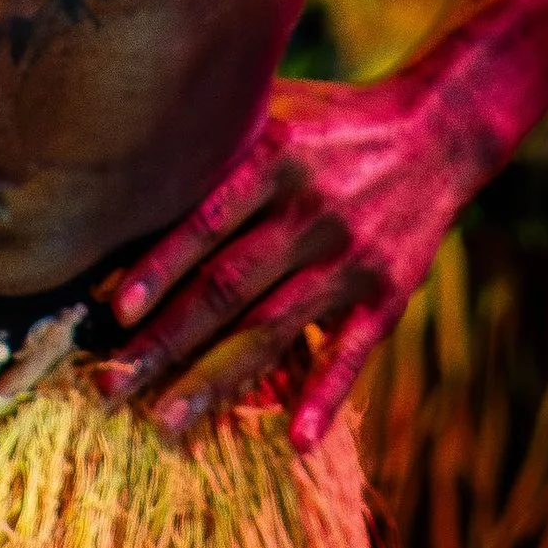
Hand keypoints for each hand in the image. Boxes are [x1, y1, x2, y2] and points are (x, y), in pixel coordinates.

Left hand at [92, 74, 466, 453]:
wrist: (438, 133)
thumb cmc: (331, 120)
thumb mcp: (274, 106)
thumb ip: (215, 138)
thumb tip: (127, 161)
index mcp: (275, 157)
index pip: (207, 221)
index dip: (160, 266)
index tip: (114, 310)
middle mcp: (311, 211)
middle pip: (228, 287)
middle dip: (166, 340)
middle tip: (109, 385)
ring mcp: (351, 258)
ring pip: (274, 329)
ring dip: (217, 380)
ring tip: (166, 421)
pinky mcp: (388, 295)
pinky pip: (353, 352)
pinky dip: (327, 396)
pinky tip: (298, 441)